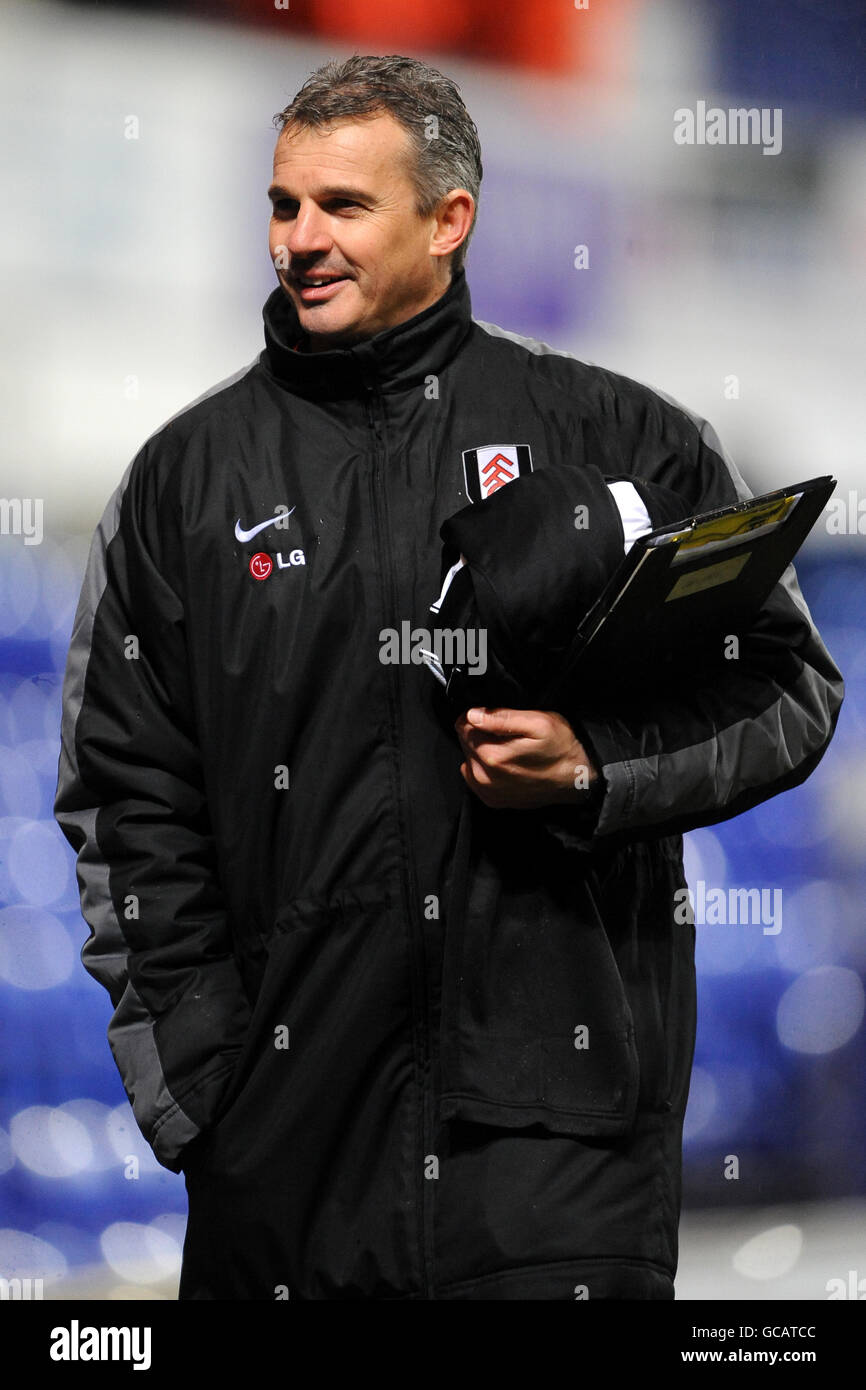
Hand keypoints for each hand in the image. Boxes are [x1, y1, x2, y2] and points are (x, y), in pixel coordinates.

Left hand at [454, 706, 598, 809]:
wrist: (578, 779)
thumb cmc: (561, 749)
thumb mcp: (538, 722)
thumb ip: (502, 717)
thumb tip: (473, 714)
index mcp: (492, 755)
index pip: (462, 726)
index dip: (477, 716)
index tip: (494, 716)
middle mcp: (484, 777)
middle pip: (465, 743)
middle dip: (480, 734)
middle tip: (506, 733)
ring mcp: (488, 791)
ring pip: (469, 760)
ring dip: (481, 752)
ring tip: (507, 748)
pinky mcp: (493, 800)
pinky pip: (475, 778)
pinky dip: (485, 769)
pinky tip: (505, 764)